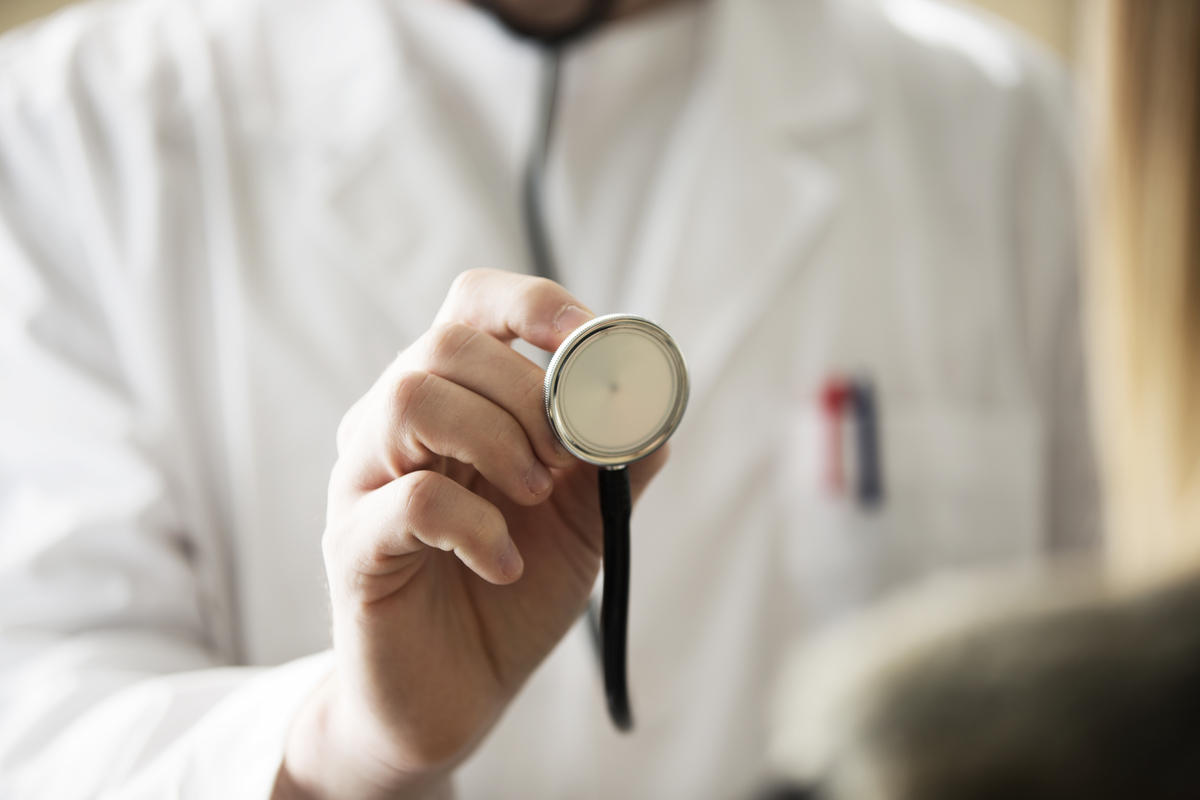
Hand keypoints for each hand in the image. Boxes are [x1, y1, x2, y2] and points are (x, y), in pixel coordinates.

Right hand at [274, 270, 667, 799]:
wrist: (454, 695)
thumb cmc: (511, 591)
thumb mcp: (583, 518)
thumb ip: (616, 459)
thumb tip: (655, 405)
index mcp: (452, 400)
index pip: (472, 305)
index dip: (533, 304)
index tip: (593, 342)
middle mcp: (393, 424)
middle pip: (446, 343)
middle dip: (531, 392)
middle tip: (567, 458)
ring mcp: (363, 481)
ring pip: (411, 398)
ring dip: (497, 439)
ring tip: (535, 496)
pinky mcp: (353, 547)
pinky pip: (411, 502)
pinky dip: (479, 526)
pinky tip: (506, 564)